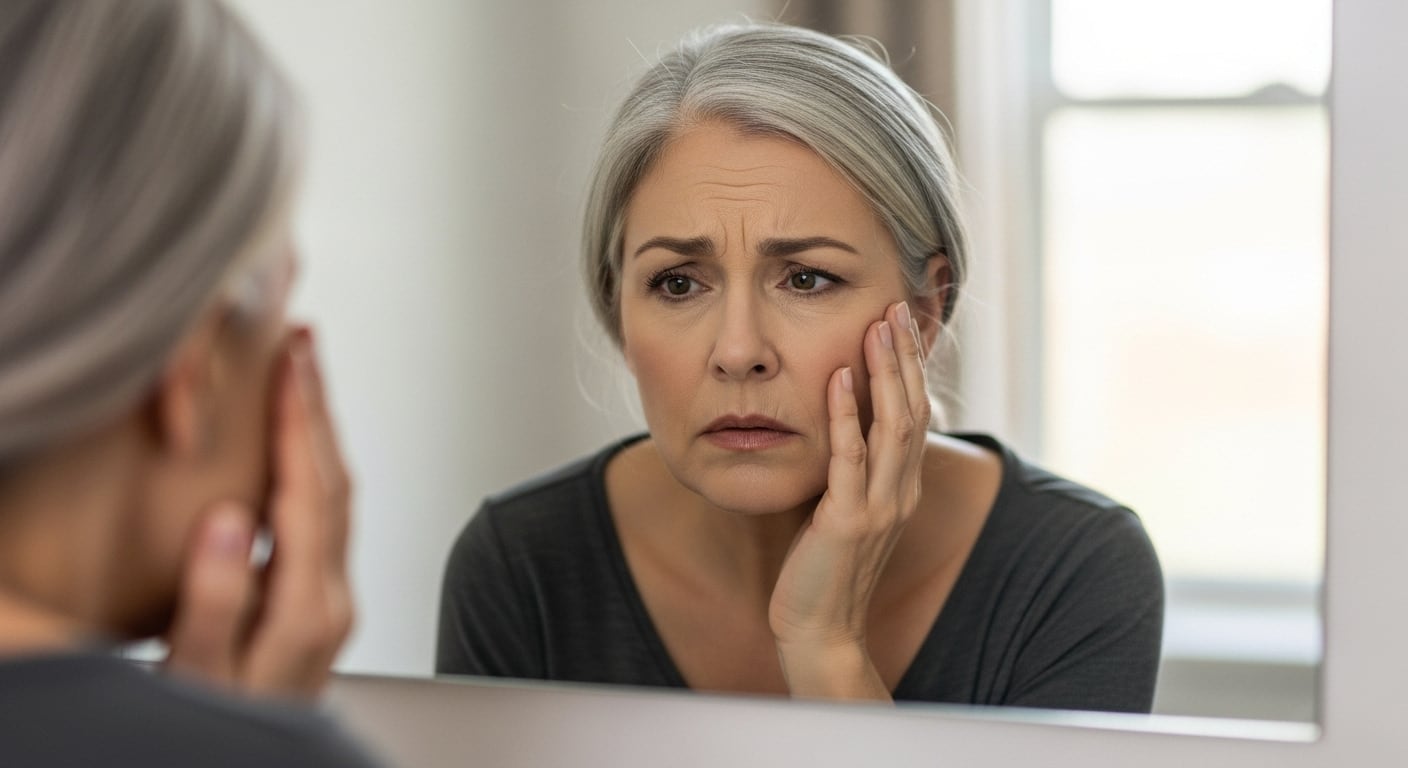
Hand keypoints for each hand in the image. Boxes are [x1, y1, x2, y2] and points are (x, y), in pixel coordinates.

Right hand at [164, 328, 354, 699]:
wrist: (252, 767)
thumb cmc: (220, 731)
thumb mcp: (200, 674)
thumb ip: (217, 599)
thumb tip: (232, 518)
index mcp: (307, 606)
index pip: (312, 489)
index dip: (302, 418)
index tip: (293, 361)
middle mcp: (331, 599)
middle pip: (336, 481)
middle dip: (319, 408)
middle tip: (303, 346)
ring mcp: (330, 602)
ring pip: (336, 496)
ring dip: (321, 432)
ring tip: (300, 380)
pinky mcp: (318, 606)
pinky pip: (325, 517)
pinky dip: (314, 469)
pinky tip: (296, 452)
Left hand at [768, 301, 929, 698]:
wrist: (821, 631)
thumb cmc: (822, 572)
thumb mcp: (843, 511)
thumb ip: (848, 472)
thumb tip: (834, 426)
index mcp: (901, 489)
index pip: (913, 415)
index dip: (909, 368)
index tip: (897, 324)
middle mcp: (900, 493)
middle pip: (912, 410)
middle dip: (904, 357)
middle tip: (894, 307)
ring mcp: (879, 508)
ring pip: (892, 426)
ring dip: (884, 372)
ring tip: (876, 327)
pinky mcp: (849, 522)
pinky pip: (850, 458)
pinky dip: (846, 415)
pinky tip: (839, 379)